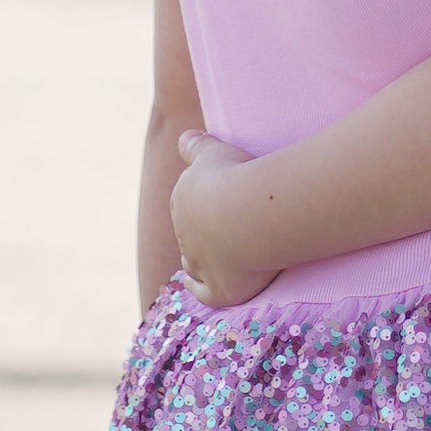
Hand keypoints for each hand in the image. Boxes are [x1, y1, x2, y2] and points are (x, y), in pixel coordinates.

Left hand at [170, 133, 274, 307]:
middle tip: (218, 231)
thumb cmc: (234, 177)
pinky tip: (196, 286)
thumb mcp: (212, 151)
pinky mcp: (220, 289)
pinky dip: (198, 289)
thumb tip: (183, 138)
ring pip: (192, 263)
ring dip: (196, 262)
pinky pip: (203, 292)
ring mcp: (201, 263)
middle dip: (199, 234)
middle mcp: (185, 235)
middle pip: (189, 235)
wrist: (248, 214)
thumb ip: (196, 146)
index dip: (197, 207)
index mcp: (182, 203)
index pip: (186, 206)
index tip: (210, 205)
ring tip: (208, 257)